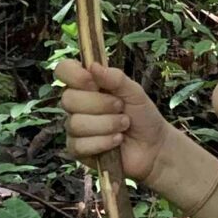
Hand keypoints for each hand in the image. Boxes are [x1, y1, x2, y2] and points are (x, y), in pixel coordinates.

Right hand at [55, 59, 170, 182]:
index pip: (64, 70)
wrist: (154, 147)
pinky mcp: (78, 150)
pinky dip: (103, 142)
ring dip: (106, 124)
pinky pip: (79, 145)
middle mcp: (77, 105)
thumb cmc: (142, 116)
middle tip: (120, 107)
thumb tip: (93, 66)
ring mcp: (75, 128)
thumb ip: (115, 78)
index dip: (74, 75)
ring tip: (123, 125)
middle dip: (100, 104)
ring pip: (75, 124)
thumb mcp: (134, 92)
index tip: (93, 82)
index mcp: (87, 85)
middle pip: (68, 99)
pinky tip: (116, 141)